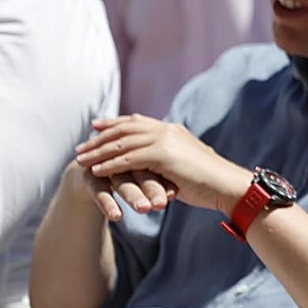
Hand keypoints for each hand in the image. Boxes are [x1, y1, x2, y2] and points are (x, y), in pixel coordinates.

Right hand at [66, 154, 176, 221]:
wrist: (89, 176)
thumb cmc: (126, 177)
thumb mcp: (144, 178)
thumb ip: (163, 182)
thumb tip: (184, 191)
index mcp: (140, 152)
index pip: (156, 166)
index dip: (165, 180)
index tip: (175, 196)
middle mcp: (124, 157)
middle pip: (140, 171)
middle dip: (152, 188)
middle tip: (161, 204)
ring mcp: (105, 165)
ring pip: (122, 181)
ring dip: (133, 195)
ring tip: (144, 209)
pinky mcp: (89, 177)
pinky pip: (99, 191)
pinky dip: (108, 203)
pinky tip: (117, 217)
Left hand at [74, 115, 249, 215]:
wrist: (226, 185)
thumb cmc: (210, 181)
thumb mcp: (185, 164)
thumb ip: (168, 159)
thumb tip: (156, 167)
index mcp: (172, 130)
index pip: (136, 122)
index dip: (114, 123)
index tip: (96, 127)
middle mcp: (167, 130)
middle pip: (124, 129)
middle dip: (100, 137)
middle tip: (81, 147)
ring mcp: (165, 140)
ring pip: (123, 143)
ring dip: (99, 152)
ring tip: (81, 161)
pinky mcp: (163, 155)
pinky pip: (128, 158)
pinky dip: (110, 164)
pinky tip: (97, 171)